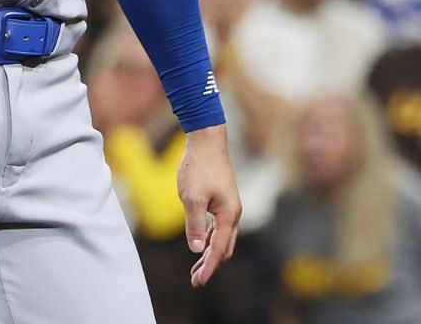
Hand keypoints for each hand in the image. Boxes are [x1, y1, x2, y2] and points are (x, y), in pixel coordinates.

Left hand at [177, 124, 241, 286]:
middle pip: (224, 248)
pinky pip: (217, 228)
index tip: (199, 281)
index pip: (219, 249)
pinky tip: (200, 245)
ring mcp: (228, 208)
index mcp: (228, 215)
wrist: (207, 143)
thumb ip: (194, 224)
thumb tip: (197, 249)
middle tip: (196, 281)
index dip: (209, 266)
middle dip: (211, 265)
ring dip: (209, 254)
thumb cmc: (199, 168)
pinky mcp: (221, 202)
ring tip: (196, 269)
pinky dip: (209, 239)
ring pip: (221, 239)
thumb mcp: (191, 197)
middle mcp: (232, 214)